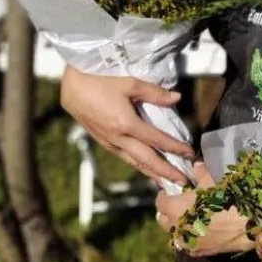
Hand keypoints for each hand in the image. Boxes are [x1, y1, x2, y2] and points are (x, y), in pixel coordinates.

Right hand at [60, 65, 193, 184]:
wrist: (71, 87)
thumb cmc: (100, 80)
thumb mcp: (130, 82)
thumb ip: (155, 93)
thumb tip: (176, 98)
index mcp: (126, 124)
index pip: (157, 141)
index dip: (176, 149)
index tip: (190, 155)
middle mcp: (118, 138)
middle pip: (147, 160)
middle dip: (166, 172)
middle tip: (183, 181)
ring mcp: (108, 142)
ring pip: (134, 162)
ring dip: (152, 173)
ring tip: (167, 181)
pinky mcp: (102, 141)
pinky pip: (124, 157)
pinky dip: (137, 164)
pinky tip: (144, 166)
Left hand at [156, 162, 252, 255]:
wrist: (246, 225)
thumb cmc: (226, 200)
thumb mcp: (212, 182)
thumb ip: (201, 173)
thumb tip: (196, 165)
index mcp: (175, 208)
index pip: (159, 203)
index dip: (164, 196)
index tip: (172, 192)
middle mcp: (176, 227)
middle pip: (163, 221)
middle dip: (168, 213)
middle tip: (179, 205)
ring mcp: (186, 242)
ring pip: (174, 234)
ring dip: (178, 226)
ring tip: (191, 219)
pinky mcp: (197, 252)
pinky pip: (187, 244)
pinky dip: (190, 238)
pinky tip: (201, 231)